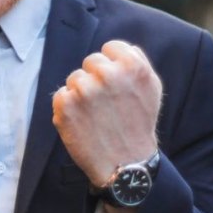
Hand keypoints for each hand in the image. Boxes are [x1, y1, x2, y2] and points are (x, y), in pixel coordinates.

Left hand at [52, 40, 161, 188]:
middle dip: (96, 79)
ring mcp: (84, 89)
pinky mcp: (65, 104)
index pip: (110, 47)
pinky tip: (83, 123)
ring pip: (74, 78)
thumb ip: (136, 62)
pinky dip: (68, 108)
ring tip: (96, 116)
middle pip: (91, 61)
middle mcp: (108, 74)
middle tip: (107, 105)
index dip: (112, 66)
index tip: (116, 85)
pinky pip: (61, 95)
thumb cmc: (138, 125)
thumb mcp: (151, 88)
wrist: (125, 165)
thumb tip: (117, 47)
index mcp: (132, 66)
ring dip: (81, 94)